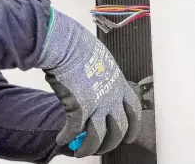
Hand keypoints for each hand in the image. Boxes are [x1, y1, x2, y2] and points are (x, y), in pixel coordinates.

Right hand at [39, 8, 141, 156]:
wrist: (66, 43)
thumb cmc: (79, 46)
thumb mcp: (101, 61)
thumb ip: (103, 77)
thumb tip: (97, 86)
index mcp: (119, 83)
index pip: (134, 111)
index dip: (133, 127)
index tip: (128, 136)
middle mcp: (112, 96)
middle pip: (119, 129)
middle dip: (111, 143)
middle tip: (102, 148)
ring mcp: (98, 103)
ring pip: (99, 137)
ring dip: (89, 148)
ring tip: (79, 151)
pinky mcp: (80, 108)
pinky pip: (74, 131)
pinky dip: (67, 137)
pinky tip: (61, 138)